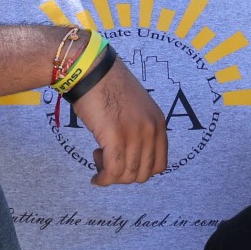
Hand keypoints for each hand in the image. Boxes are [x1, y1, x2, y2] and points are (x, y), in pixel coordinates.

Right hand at [73, 56, 167, 185]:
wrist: (90, 70)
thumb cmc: (106, 86)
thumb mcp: (135, 109)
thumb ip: (140, 129)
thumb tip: (133, 155)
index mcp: (158, 123)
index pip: (160, 165)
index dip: (140, 171)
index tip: (124, 165)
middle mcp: (150, 130)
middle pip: (143, 174)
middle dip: (124, 176)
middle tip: (107, 162)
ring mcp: (134, 134)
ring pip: (128, 175)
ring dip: (112, 176)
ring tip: (99, 159)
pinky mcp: (115, 137)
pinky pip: (113, 171)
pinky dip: (103, 179)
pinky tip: (96, 177)